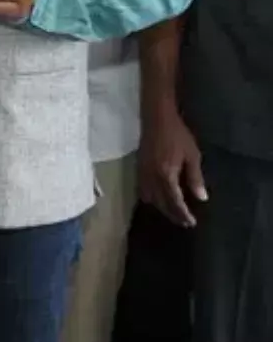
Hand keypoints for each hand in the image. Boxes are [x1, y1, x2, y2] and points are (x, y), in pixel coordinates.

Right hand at [139, 108, 206, 227]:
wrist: (157, 119)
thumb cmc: (178, 135)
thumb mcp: (192, 156)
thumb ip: (195, 178)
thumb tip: (201, 198)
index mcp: (166, 175)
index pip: (174, 201)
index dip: (183, 213)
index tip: (191, 222)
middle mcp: (152, 177)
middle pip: (161, 203)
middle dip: (172, 214)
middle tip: (184, 222)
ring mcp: (143, 173)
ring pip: (149, 198)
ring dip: (161, 208)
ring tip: (172, 212)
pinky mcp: (138, 168)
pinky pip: (142, 189)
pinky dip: (151, 198)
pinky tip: (158, 198)